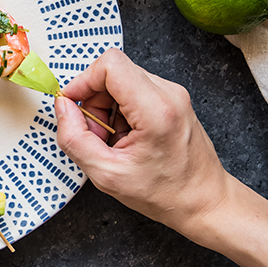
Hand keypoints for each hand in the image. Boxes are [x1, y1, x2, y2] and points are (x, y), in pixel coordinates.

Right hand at [54, 47, 231, 234]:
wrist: (204, 202)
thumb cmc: (164, 194)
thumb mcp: (107, 175)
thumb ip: (75, 138)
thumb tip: (63, 107)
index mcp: (156, 109)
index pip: (110, 64)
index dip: (84, 81)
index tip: (73, 106)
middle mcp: (169, 93)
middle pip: (114, 71)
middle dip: (94, 100)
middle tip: (96, 135)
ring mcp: (173, 94)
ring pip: (122, 79)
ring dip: (106, 107)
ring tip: (113, 141)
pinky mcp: (173, 98)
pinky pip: (134, 89)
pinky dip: (120, 110)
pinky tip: (126, 138)